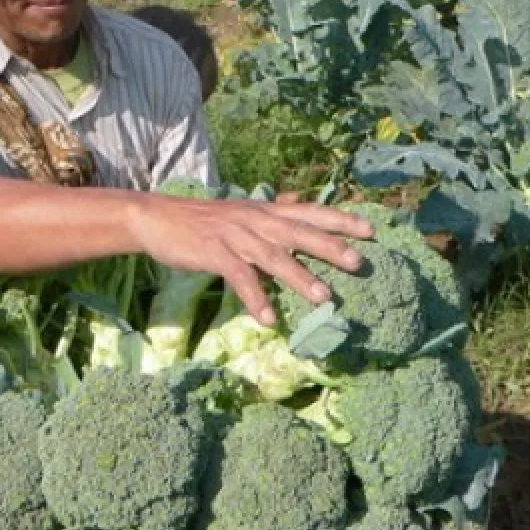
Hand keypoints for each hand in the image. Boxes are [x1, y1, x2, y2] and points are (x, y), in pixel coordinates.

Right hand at [129, 192, 374, 325]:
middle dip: (331, 247)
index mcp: (264, 211)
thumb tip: (298, 225)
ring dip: (300, 277)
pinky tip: (269, 318)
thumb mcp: (241, 216)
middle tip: (361, 263)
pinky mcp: (214, 253)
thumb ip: (269, 222)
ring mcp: (235, 236)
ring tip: (324, 298)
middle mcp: (255, 220)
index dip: (340, 219)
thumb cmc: (202, 222)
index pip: (310, 211)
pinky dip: (255, 298)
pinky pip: (239, 278)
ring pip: (273, 256)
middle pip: (299, 232)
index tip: (371, 230)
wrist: (157, 217)